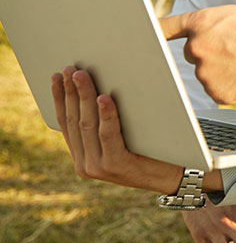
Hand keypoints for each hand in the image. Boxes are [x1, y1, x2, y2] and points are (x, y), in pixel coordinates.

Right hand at [51, 66, 221, 193]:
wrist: (174, 174)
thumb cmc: (150, 147)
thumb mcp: (123, 135)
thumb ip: (107, 121)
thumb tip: (99, 85)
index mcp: (83, 156)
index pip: (66, 123)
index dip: (59, 98)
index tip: (56, 76)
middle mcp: (85, 164)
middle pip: (74, 120)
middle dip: (70, 92)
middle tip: (68, 68)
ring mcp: (98, 167)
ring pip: (87, 124)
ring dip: (84, 96)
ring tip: (81, 75)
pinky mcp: (116, 165)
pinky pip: (108, 134)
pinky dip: (106, 114)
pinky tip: (104, 96)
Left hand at [161, 0, 235, 103]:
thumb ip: (222, 17)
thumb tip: (219, 25)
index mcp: (202, 21)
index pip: (166, 27)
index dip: (153, 31)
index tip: (136, 35)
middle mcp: (198, 47)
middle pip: (192, 52)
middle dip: (210, 51)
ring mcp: (206, 73)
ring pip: (206, 73)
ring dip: (222, 69)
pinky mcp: (217, 94)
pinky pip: (218, 90)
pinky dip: (230, 85)